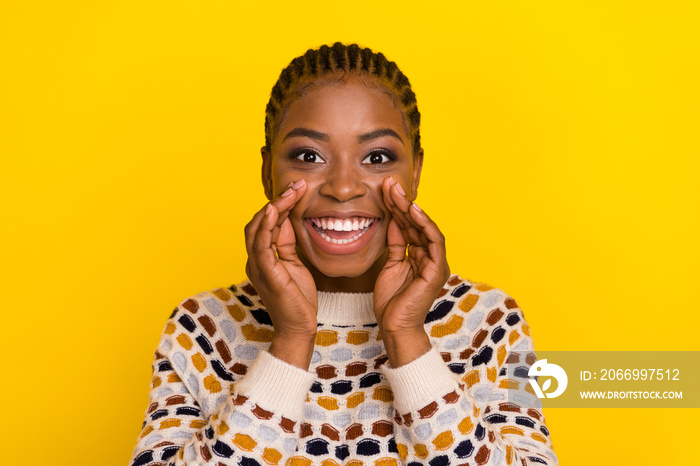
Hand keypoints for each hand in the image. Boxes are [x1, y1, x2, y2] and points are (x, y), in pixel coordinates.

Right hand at [244, 179, 316, 368]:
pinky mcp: (265, 273)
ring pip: (257, 228)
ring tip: (291, 191)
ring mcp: (257, 266)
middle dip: (277, 200)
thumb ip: (286, 242)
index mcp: (261, 258)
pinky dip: (266, 224)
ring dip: (274, 207)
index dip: (279, 204)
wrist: (299, 328)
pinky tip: (276, 209)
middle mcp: (254, 260)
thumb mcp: (294, 263)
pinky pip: (260, 244)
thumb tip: (287, 218)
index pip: (265, 223)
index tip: (296, 188)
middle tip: (296, 184)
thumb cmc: (298, 299)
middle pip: (258, 221)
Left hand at [374, 176, 450, 366]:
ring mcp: (436, 262)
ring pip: (425, 227)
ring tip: (397, 192)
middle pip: (417, 223)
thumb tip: (393, 221)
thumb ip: (396, 244)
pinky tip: (412, 210)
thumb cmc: (392, 302)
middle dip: (402, 202)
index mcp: (421, 256)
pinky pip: (433, 241)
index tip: (384, 189)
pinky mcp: (436, 269)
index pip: (409, 225)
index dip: (397, 206)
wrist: (395, 327)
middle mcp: (431, 256)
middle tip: (389, 183)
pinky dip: (424, 224)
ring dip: (411, 208)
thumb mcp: (390, 264)